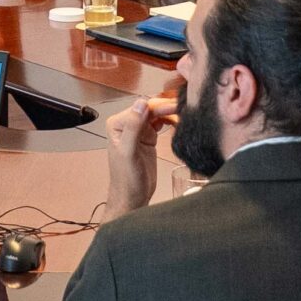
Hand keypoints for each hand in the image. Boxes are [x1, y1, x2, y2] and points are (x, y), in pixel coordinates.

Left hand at [105, 94, 179, 213]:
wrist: (132, 197)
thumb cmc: (126, 179)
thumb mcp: (129, 152)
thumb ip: (133, 127)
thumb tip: (141, 104)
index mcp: (117, 124)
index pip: (141, 108)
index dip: (158, 106)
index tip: (175, 107)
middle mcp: (126, 124)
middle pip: (149, 109)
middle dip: (166, 108)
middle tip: (183, 109)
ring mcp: (138, 131)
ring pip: (156, 115)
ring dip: (169, 113)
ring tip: (183, 115)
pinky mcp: (148, 138)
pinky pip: (160, 123)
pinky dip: (169, 121)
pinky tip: (178, 122)